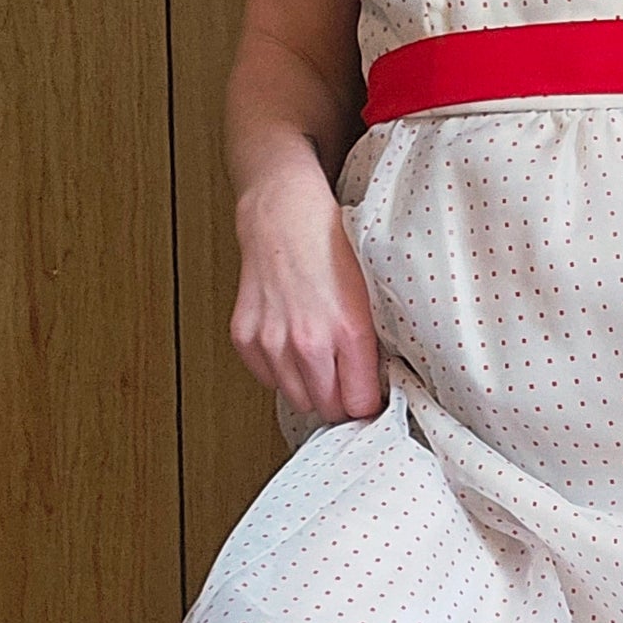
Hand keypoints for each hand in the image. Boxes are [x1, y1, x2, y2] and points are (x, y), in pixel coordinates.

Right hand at [230, 149, 383, 423]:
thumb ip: (372, 344)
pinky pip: (268, 379)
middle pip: (327, 409)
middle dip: (338, 399)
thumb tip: (376, 386)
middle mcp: (308, 342)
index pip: (360, 405)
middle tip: (343, 378)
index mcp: (348, 331)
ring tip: (317, 355)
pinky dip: (279, 369)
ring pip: (297, 399)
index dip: (366, 403)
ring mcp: (272, 341)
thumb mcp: (370, 294)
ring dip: (309, 386)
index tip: (367, 396)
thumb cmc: (330, 246)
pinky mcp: (245, 337)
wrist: (284, 213)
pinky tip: (290, 341)